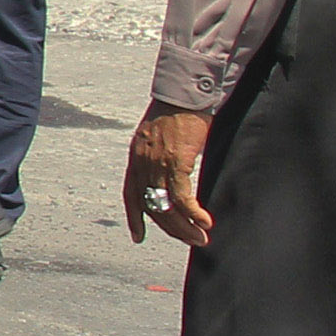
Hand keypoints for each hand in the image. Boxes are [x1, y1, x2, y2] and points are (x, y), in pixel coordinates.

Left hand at [124, 106, 215, 247]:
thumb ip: (158, 155)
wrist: (184, 94)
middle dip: (171, 228)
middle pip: (150, 207)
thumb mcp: (159, 137)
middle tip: (191, 240)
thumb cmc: (177, 112)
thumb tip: (170, 170)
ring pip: (166, 208)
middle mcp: (141, 164)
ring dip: (185, 227)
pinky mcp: (175, 163)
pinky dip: (194, 214)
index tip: (138, 237)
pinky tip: (205, 222)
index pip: (130, 195)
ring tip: (201, 238)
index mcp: (135, 158)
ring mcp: (156, 165)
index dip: (134, 218)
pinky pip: (182, 198)